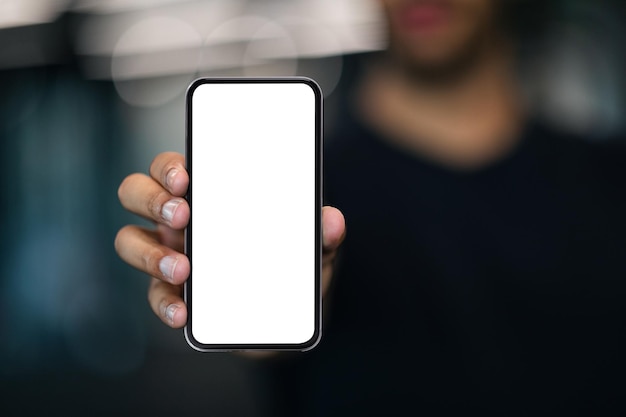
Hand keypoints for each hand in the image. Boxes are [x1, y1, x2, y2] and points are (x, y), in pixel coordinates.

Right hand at [115, 152, 345, 327]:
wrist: (282, 317)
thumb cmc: (289, 268)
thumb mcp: (311, 250)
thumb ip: (322, 235)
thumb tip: (332, 220)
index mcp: (210, 196)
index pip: (174, 167)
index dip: (170, 166)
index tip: (186, 176)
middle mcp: (181, 220)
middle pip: (137, 192)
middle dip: (152, 199)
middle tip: (183, 213)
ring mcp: (170, 255)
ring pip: (130, 241)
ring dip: (148, 253)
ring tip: (183, 268)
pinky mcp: (172, 293)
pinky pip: (153, 295)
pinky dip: (164, 303)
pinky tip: (183, 312)